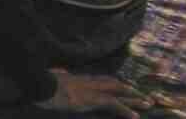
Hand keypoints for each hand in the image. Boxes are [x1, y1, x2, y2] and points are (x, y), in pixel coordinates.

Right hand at [37, 68, 152, 117]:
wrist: (38, 85)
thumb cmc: (41, 83)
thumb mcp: (51, 77)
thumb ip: (59, 74)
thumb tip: (60, 71)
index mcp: (78, 78)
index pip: (103, 80)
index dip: (117, 85)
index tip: (128, 89)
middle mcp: (87, 82)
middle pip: (113, 84)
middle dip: (130, 90)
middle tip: (146, 97)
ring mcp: (89, 90)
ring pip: (117, 92)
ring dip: (133, 98)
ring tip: (147, 103)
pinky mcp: (90, 99)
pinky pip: (112, 104)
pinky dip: (124, 109)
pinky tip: (135, 115)